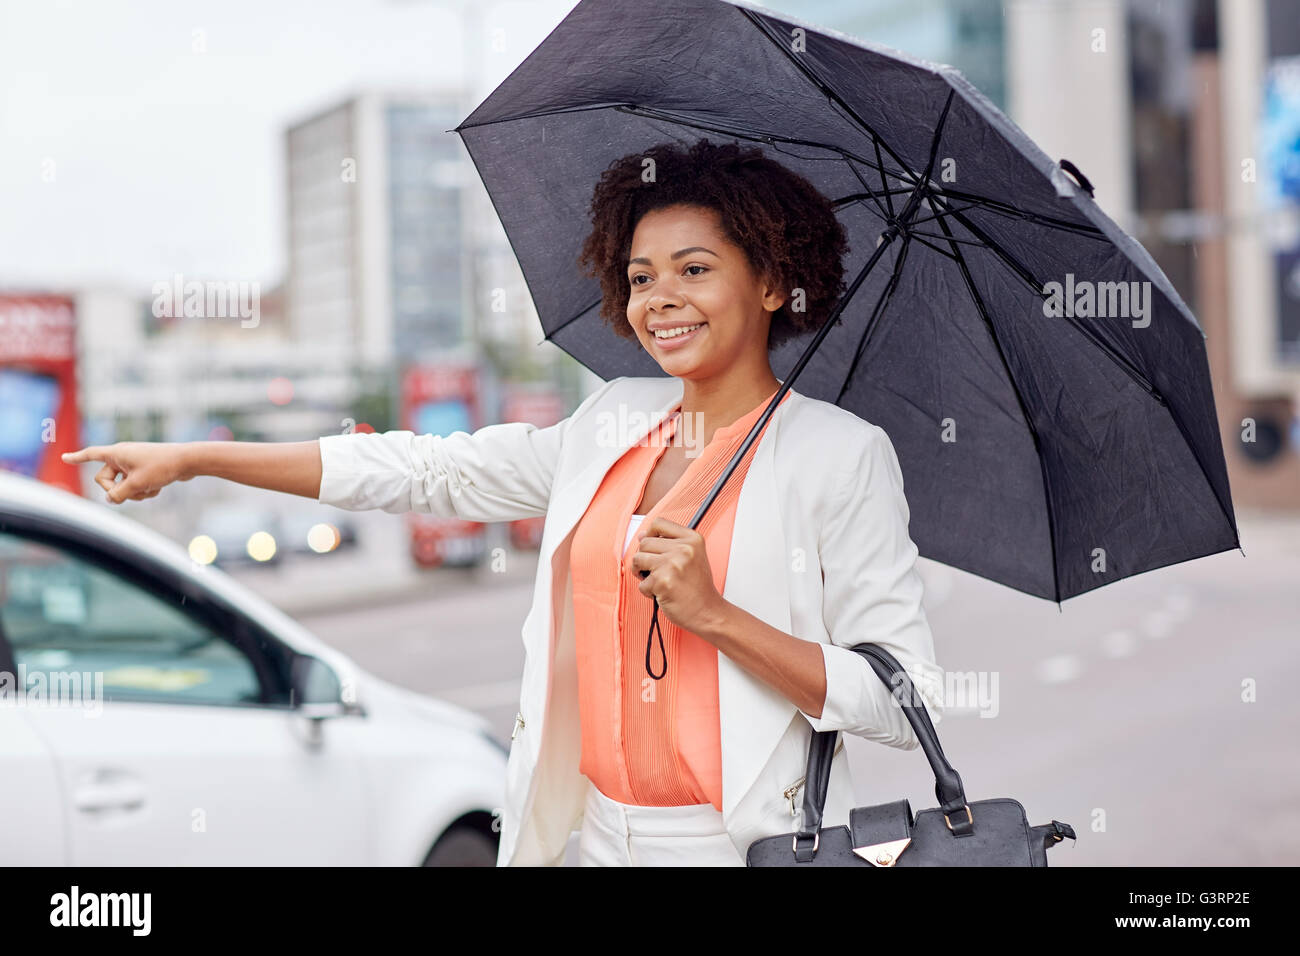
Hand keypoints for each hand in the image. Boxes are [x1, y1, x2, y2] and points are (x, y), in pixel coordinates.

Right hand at [61, 442, 193, 503]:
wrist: (188, 461)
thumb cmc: (162, 467)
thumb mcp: (137, 484)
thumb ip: (119, 494)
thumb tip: (110, 500)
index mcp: (117, 453)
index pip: (91, 455)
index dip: (77, 458)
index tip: (64, 458)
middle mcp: (123, 456)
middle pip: (105, 480)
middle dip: (117, 490)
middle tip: (133, 490)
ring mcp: (134, 464)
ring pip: (122, 486)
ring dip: (134, 493)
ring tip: (150, 488)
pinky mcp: (144, 471)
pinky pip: (136, 486)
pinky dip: (145, 490)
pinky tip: (158, 488)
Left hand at [629, 517, 724, 633]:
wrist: (707, 611)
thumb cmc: (697, 586)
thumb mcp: (692, 556)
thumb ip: (670, 543)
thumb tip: (641, 536)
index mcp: (692, 539)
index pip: (658, 523)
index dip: (649, 534)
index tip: (651, 547)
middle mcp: (683, 549)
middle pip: (644, 542)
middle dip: (645, 558)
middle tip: (656, 571)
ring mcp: (672, 564)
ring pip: (638, 559)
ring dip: (642, 573)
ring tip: (656, 581)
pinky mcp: (662, 582)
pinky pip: (641, 583)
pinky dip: (648, 591)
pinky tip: (663, 593)